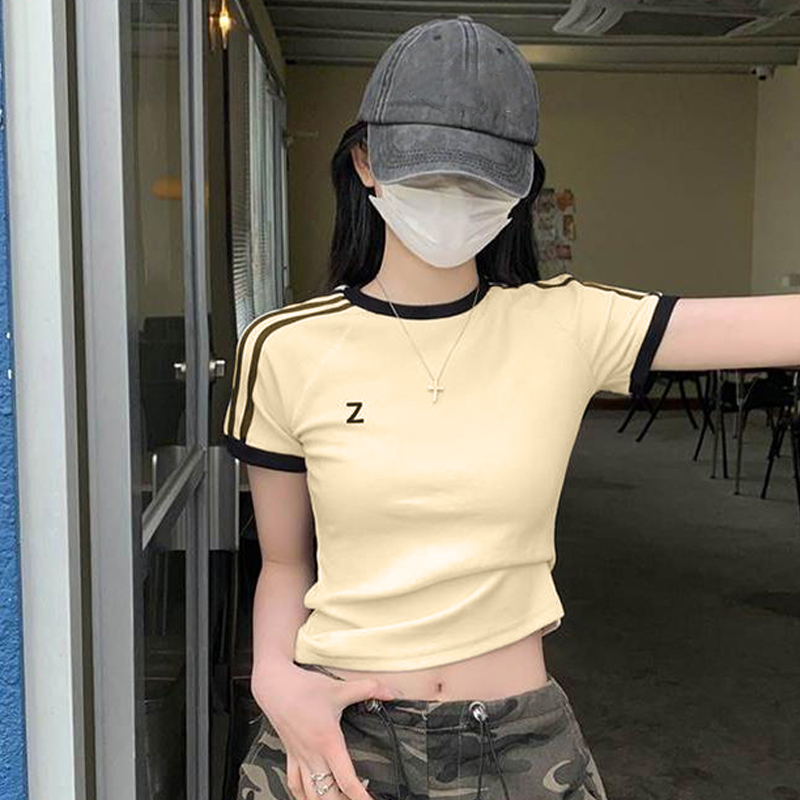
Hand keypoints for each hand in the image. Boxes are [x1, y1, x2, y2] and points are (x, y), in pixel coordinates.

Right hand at [251, 661, 404, 799]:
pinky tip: (312, 798)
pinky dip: (303, 796)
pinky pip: (294, 784)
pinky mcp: (290, 755)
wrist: (275, 685)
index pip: (346, 779)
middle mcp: (312, 755)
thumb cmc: (305, 688)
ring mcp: (299, 757)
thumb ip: (369, 689)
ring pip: (309, 795)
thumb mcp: (340, 688)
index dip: (359, 796)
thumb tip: (391, 692)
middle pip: (326, 795)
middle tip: (358, 799)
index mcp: (328, 742)